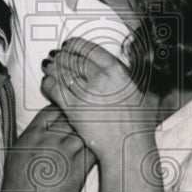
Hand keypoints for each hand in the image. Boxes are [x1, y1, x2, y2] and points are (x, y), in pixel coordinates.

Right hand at [0, 105, 94, 191]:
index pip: (54, 109)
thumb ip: (34, 134)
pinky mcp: (78, 170)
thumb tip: (48, 125)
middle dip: (81, 119)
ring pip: (85, 133)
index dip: (65, 109)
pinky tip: (101, 150)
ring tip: (98, 134)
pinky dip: (98, 149)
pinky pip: (94, 152)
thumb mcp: (19, 151)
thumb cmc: (18, 184)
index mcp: (33, 134)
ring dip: (91, 134)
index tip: (72, 111)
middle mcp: (49, 140)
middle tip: (90, 121)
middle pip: (72, 118)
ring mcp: (64, 154)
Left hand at [40, 37, 158, 155]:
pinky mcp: (73, 109)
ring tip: (49, 67)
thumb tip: (136, 67)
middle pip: (72, 58)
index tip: (69, 46)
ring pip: (61, 71)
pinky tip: (48, 83)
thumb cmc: (139, 123)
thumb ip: (134, 79)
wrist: (128, 145)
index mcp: (117, 71)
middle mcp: (101, 79)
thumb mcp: (144, 93)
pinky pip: (54, 89)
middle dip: (61, 56)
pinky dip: (48, 83)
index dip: (74, 45)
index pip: (89, 48)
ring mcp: (86, 94)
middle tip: (56, 57)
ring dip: (52, 68)